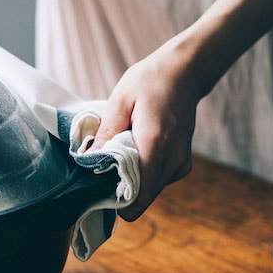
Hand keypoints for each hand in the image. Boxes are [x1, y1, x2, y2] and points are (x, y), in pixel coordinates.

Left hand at [90, 38, 202, 220]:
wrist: (185, 73)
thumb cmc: (150, 82)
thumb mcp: (120, 101)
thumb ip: (106, 133)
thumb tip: (88, 161)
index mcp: (155, 142)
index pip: (140, 192)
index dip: (118, 200)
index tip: (99, 192)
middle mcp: (173, 157)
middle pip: (143, 195)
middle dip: (121, 191)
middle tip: (103, 171)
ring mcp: (181, 162)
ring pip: (150, 190)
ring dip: (132, 181)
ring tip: (120, 155)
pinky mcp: (183, 164)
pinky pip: (158, 181)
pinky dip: (144, 175)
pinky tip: (135, 155)